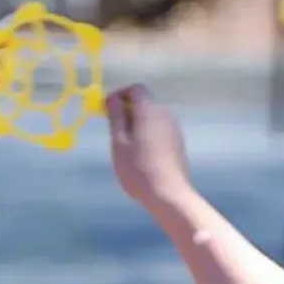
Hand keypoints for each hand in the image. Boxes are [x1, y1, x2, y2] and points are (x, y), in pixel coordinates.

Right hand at [104, 85, 200, 223]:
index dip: (120, 95)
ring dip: (137, 124)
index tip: (107, 111)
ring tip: (125, 147)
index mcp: (149, 111)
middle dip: (127, 111)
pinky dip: (147, 134)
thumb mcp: (119, 143)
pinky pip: (159, 130)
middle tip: (113, 132)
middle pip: (144, 103)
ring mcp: (173, 128)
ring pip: (151, 118)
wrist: (168, 194)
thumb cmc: (137, 169)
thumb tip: (111, 98)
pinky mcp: (177, 142)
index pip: (135, 89)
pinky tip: (141, 155)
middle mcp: (164, 114)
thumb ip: (116, 117)